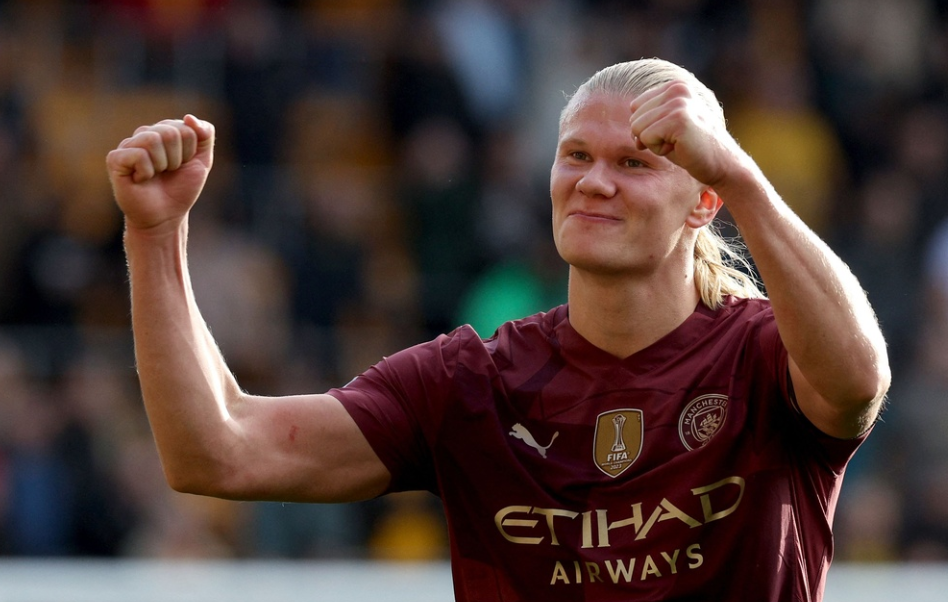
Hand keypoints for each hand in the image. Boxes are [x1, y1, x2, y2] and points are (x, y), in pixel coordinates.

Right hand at [106, 115, 214, 233]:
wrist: (166, 216)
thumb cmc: (181, 189)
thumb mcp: (202, 161)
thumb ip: (205, 135)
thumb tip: (189, 117)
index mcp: (164, 131)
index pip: (186, 128)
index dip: (189, 152)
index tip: (181, 166)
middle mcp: (144, 134)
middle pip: (170, 132)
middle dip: (177, 159)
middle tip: (168, 172)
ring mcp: (128, 145)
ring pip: (153, 140)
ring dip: (162, 165)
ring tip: (155, 175)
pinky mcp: (115, 159)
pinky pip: (138, 154)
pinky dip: (147, 172)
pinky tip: (141, 180)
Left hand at [628, 81, 740, 187]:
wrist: (721, 164)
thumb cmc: (690, 148)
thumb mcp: (667, 125)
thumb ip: (649, 116)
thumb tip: (628, 118)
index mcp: (675, 86)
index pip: (635, 107)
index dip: (646, 127)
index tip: (669, 134)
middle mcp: (677, 88)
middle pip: (634, 118)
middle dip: (649, 137)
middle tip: (675, 141)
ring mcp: (679, 102)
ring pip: (638, 129)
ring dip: (654, 144)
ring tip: (678, 143)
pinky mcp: (679, 119)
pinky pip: (646, 138)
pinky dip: (659, 149)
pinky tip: (680, 147)